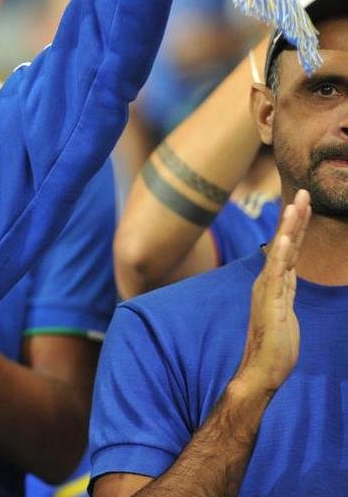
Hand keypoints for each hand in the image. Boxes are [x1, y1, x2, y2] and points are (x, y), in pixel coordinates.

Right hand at [235, 189, 309, 394]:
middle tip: (303, 192)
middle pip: (285, 244)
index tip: (303, 205)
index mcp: (275, 283)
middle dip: (295, 217)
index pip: (290, 250)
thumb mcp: (286, 313)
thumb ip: (285, 292)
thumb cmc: (275, 348)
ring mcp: (268, 289)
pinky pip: (277, 273)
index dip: (297, 227)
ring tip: (296, 205)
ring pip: (282, 253)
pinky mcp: (270, 300)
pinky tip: (286, 237)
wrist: (261, 371)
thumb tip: (289, 278)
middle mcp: (268, 281)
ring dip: (290, 228)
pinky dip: (282, 253)